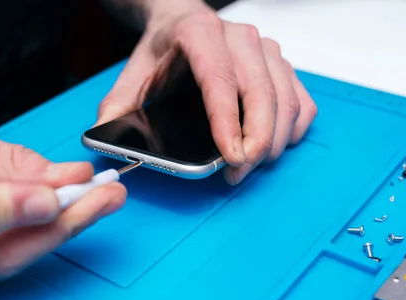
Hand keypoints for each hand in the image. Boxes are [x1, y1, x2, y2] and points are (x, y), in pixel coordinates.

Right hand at [0, 102, 125, 289]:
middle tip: (106, 196)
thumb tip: (64, 181)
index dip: (10, 212)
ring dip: (56, 231)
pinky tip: (63, 215)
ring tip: (96, 201)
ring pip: (3, 263)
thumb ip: (5, 163)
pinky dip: (33, 236)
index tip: (59, 191)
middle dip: (62, 224)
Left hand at [97, 3, 317, 184]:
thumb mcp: (133, 74)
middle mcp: (239, 37)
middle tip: (238, 174)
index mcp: (200, 33)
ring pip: (286, 100)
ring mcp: (265, 49)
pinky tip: (275, 145)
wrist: (182, 19)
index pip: (221, 81)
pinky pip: (301, 100)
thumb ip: (117, 107)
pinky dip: (293, 129)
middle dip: (256, 142)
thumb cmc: (162, 49)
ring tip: (249, 167)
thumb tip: (104, 142)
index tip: (231, 157)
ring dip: (274, 142)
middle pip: (261, 94)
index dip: (229, 122)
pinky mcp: (281, 63)